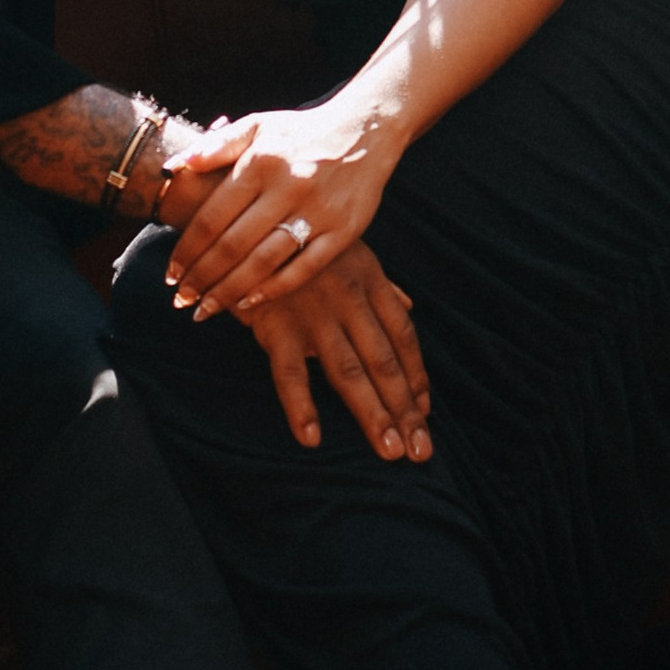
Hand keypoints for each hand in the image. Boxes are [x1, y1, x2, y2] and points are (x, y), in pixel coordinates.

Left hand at [164, 102, 396, 317]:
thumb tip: (172, 168)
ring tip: (206, 309)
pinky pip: (304, 269)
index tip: (170, 274)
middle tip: (181, 300)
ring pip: (264, 262)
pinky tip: (249, 304)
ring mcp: (317, 212)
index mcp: (260, 163)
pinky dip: (274, 289)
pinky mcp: (344, 231)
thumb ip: (214, 146)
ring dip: (230, 291)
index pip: (212, 217)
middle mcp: (287, 188)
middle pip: (233, 245)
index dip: (187, 250)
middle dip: (202, 278)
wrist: (366, 130)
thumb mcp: (257, 125)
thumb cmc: (301, 132)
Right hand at [249, 241, 431, 461]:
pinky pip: (289, 373)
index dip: (416, 376)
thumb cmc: (301, 240)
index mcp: (370, 280)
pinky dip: (301, 406)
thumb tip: (409, 309)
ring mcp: (313, 313)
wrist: (244, 218)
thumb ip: (381, 286)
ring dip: (372, 414)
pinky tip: (312, 438)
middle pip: (384, 362)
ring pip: (349, 372)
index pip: (402, 336)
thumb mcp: (351, 251)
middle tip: (420, 450)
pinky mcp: (275, 325)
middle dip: (404, 409)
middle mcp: (349, 298)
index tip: (424, 412)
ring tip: (389, 449)